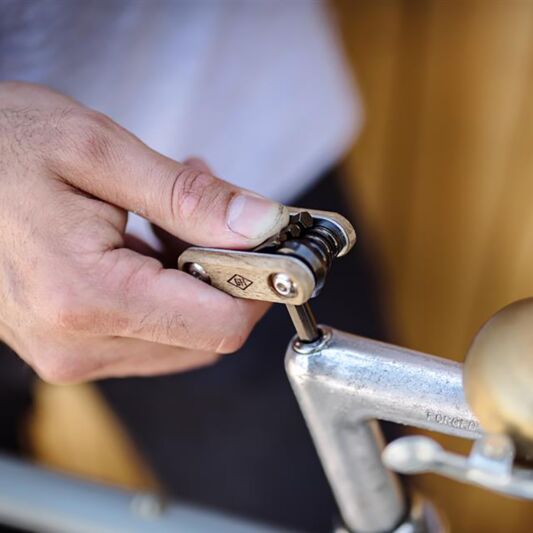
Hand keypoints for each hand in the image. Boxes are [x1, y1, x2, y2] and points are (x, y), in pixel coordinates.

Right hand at [0, 81, 288, 381]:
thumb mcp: (97, 152)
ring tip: (176, 215)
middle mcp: (78, 342)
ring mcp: (72, 351)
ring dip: (197, 280)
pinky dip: (169, 291)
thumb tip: (260, 224)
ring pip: (182, 337)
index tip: (274, 247)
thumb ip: (187, 197)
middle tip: (217, 213)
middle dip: (229, 276)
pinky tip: (153, 240)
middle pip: (206, 334)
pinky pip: (150, 332)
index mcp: (88, 296)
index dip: (261, 287)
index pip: (219, 324)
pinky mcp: (71, 344)